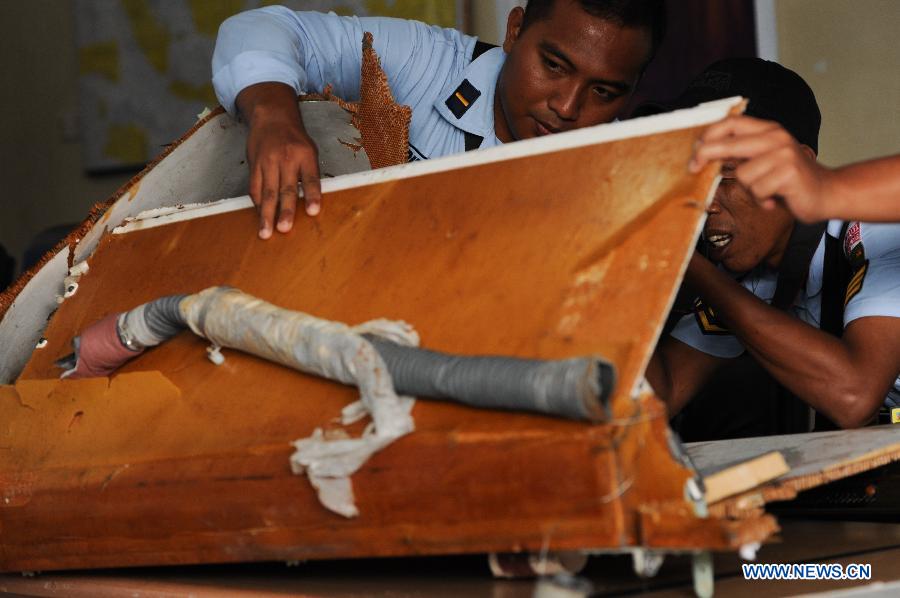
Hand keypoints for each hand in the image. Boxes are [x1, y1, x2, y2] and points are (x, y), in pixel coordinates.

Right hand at [237, 83, 322, 238]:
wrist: (272, 117)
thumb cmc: (295, 139)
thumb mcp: (310, 150)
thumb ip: (310, 174)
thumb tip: (311, 202)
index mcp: (305, 156)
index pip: (311, 179)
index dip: (312, 196)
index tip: (313, 212)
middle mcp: (286, 159)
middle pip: (286, 189)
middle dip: (285, 211)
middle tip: (284, 229)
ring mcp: (268, 162)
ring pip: (267, 192)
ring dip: (266, 214)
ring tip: (266, 232)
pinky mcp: (254, 165)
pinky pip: (254, 188)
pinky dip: (257, 204)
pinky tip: (259, 216)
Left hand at [690, 115, 832, 222]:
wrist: (827, 193)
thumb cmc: (789, 180)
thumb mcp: (764, 159)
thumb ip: (741, 153)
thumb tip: (705, 153)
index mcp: (769, 130)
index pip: (733, 122)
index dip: (709, 134)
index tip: (694, 150)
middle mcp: (776, 137)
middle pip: (729, 143)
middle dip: (705, 156)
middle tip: (692, 167)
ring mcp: (784, 154)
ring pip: (743, 174)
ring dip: (750, 190)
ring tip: (765, 192)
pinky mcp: (789, 173)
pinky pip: (757, 190)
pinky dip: (762, 200)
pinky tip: (774, 199)